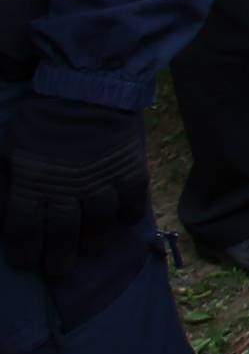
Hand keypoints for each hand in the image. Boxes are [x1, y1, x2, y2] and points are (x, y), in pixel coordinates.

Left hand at [0, 97, 147, 277]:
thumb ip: (4, 181)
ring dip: (93, 242)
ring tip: (90, 249)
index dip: (23, 251)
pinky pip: (131, 202)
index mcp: (31, 182)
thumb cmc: (41, 117)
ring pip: (97, 224)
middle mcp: (66, 189)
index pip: (22, 229)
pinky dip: (127, 215)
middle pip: (61, 234)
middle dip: (58, 258)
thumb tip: (2, 212)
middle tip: (58, 271)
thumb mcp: (9, 147)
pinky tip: (123, 221)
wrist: (87, 83)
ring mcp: (100, 182)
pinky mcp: (128, 170)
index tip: (26, 262)